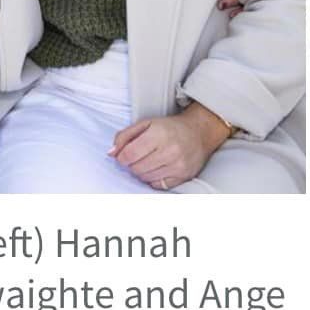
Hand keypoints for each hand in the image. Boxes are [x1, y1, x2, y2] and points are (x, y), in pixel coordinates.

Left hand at [110, 103, 232, 189]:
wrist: (199, 132)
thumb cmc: (169, 127)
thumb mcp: (145, 124)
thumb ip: (124, 136)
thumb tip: (111, 153)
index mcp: (159, 135)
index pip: (130, 154)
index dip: (121, 157)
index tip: (123, 155)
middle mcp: (170, 151)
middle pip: (136, 168)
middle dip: (131, 164)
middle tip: (135, 158)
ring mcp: (178, 165)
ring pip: (146, 178)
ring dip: (140, 172)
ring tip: (146, 161)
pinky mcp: (184, 176)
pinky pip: (159, 185)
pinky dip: (152, 179)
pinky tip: (155, 169)